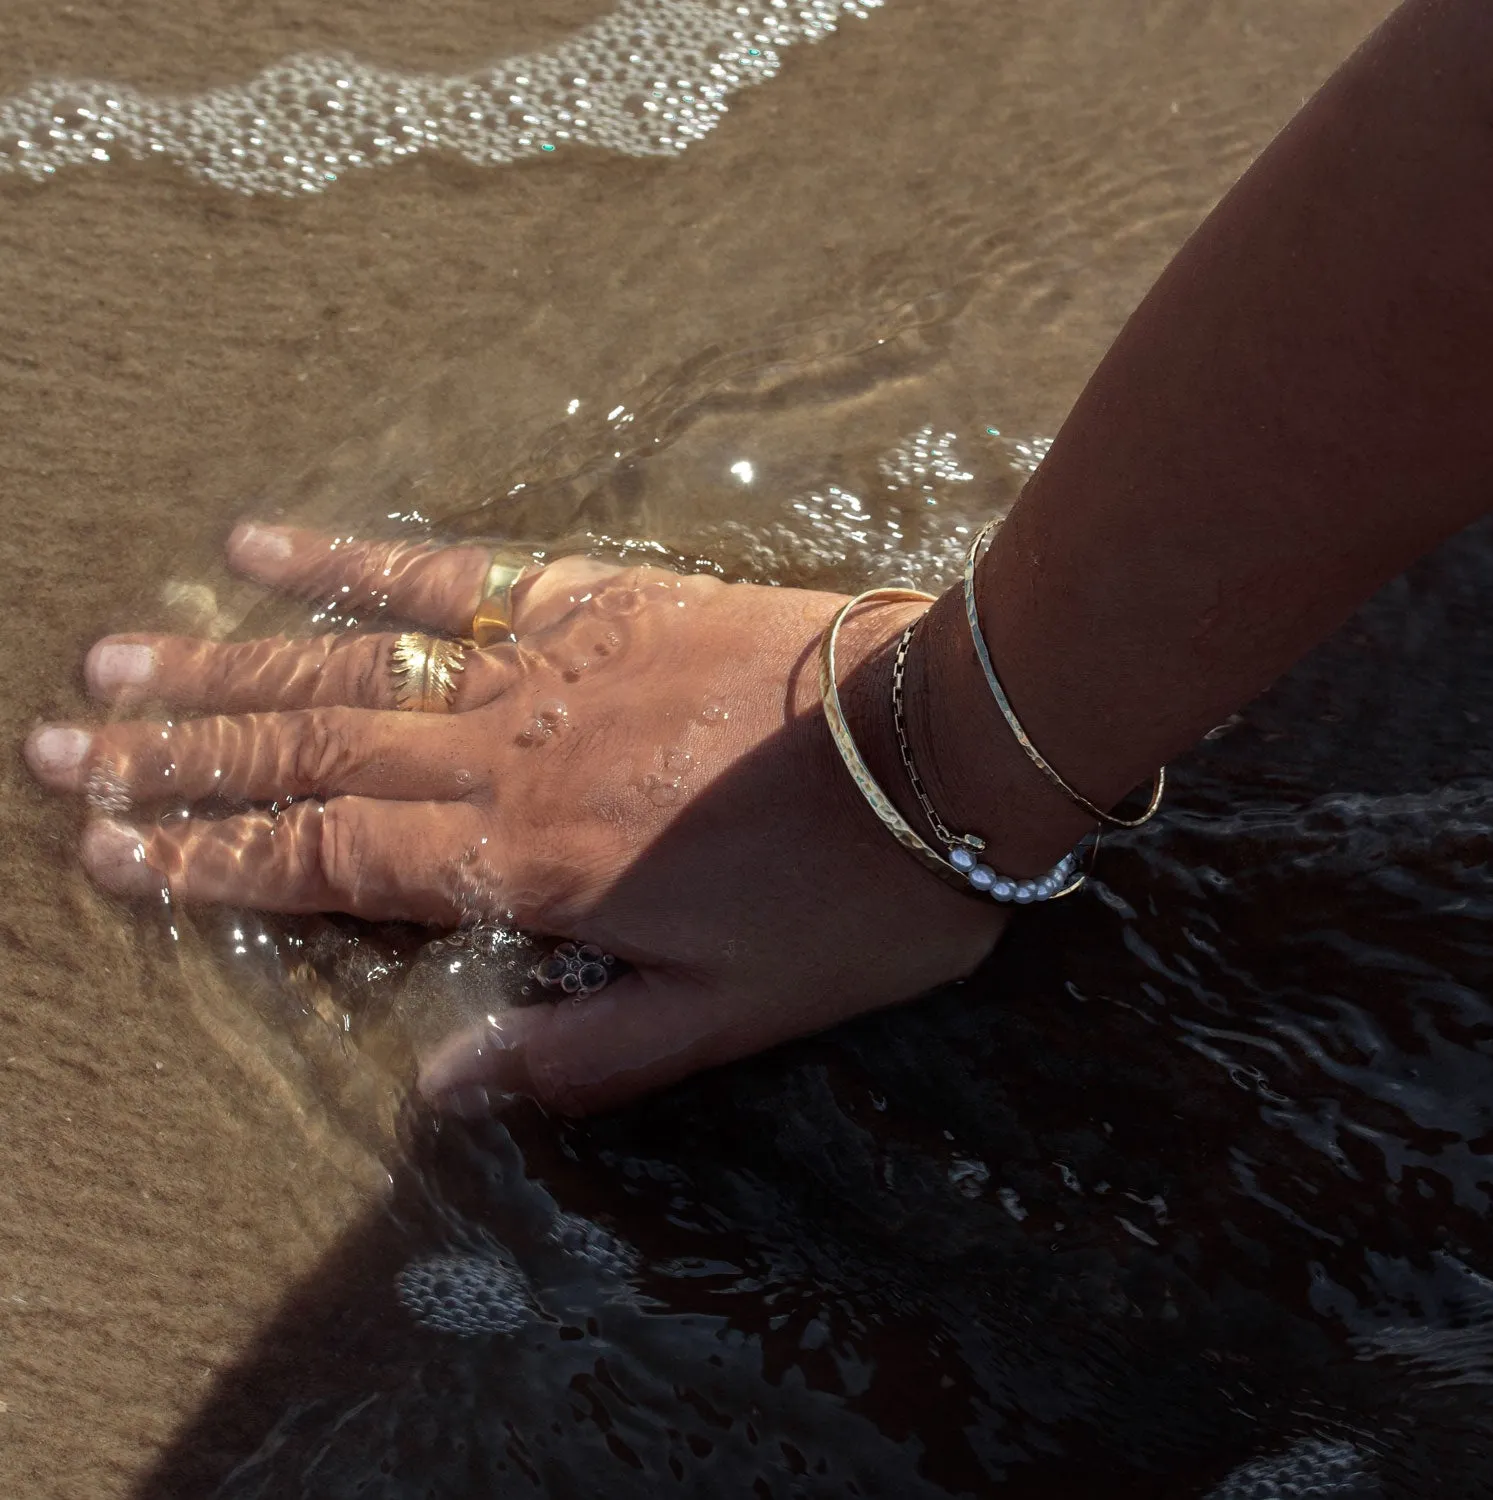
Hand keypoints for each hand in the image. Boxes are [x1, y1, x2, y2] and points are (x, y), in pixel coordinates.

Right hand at [25, 524, 1005, 1112]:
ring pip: (353, 671)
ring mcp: (546, 666)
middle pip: (312, 761)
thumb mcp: (733, 1014)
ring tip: (118, 665)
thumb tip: (443, 1087)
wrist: (950, 746)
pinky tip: (269, 548)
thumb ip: (584, 1050)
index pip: (334, 867)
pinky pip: (454, 578)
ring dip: (227, 670)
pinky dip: (355, 567)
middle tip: (59, 750)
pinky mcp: (599, 599)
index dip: (219, 863)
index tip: (117, 850)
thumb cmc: (855, 896)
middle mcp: (508, 756)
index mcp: (530, 864)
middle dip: (181, 764)